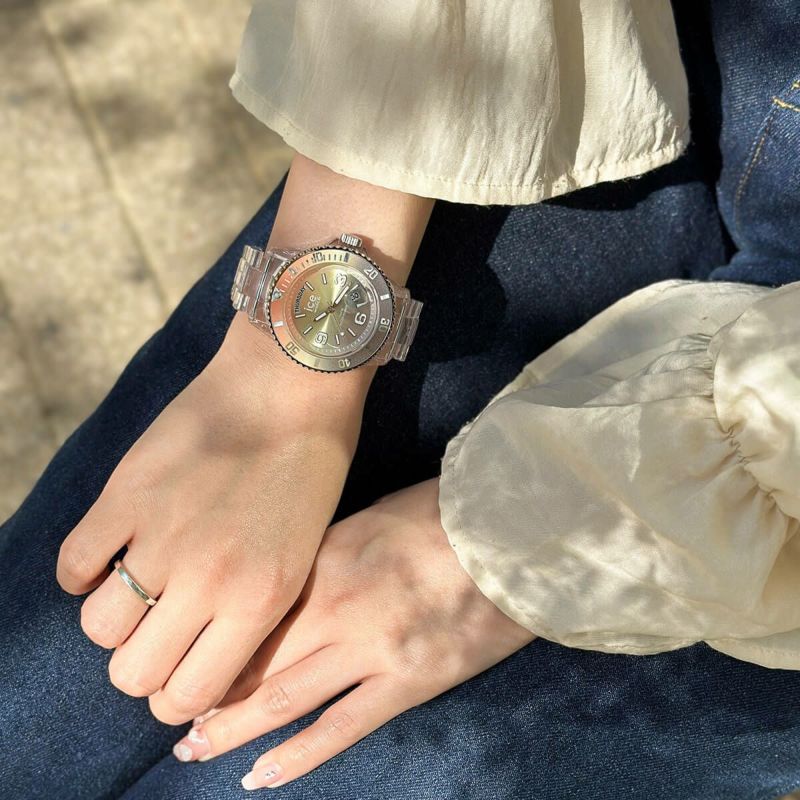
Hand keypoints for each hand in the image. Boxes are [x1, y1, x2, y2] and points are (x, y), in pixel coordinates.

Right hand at [56, 313, 371, 724]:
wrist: (291, 381)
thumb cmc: (314, 463)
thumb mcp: (305, 551)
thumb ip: (256, 607)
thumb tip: (209, 652)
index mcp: (260, 600)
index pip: (189, 696)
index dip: (178, 693)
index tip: (182, 670)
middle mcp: (205, 581)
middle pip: (133, 673)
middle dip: (143, 662)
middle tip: (158, 631)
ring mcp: (159, 537)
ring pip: (98, 627)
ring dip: (114, 617)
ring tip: (137, 587)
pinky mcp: (125, 494)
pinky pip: (74, 565)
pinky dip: (84, 569)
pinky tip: (112, 550)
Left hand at [170, 478, 535, 789]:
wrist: (515, 536)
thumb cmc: (443, 514)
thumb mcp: (372, 517)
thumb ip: (324, 552)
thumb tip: (285, 581)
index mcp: (326, 558)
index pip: (251, 609)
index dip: (210, 639)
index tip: (181, 657)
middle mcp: (337, 606)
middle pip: (255, 658)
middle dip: (208, 689)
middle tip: (171, 713)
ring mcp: (372, 648)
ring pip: (284, 699)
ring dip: (233, 729)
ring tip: (194, 749)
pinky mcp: (408, 681)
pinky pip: (341, 729)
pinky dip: (297, 757)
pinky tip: (259, 777)